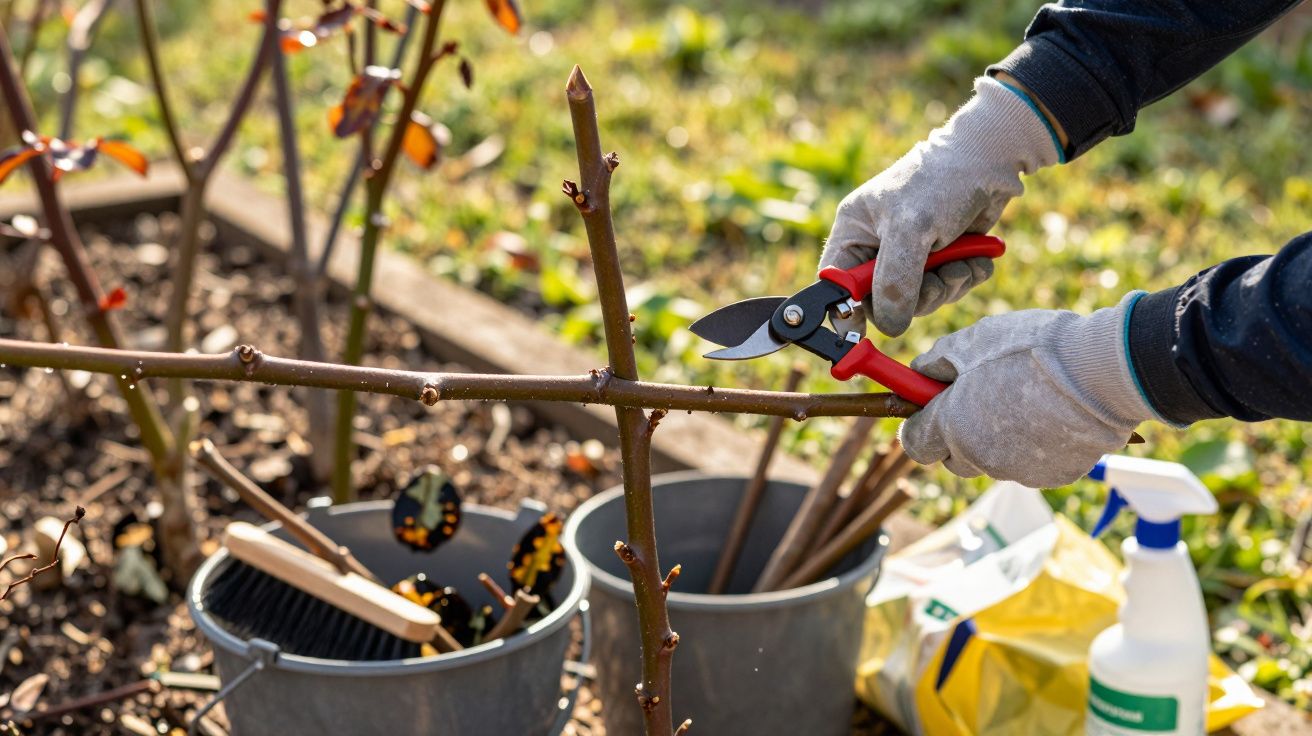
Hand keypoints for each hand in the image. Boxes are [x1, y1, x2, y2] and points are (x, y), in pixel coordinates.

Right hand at [820, 76, 1059, 337]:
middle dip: (919, 296)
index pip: (837, 286)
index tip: (865, 335)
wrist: (991, 159)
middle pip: (884, 303)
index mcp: (854, 233)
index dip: (847, 312)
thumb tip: (890, 327)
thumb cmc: (941, 181)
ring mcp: (911, 255)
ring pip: (921, 301)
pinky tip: (977, 256)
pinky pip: (949, 289)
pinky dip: (967, 276)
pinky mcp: (942, 258)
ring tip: (963, 260)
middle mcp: (877, 247)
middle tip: (940, 279)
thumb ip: (896, 281)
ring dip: (948, 285)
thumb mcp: (912, 230)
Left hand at [899, 295, 1156, 487]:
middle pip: (954, 456)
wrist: (1106, 370)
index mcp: (952, 427)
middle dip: (957, 432)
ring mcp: (1020, 472)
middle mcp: (981, 458)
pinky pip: (1032, 463)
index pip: (914, 443)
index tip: (931, 403)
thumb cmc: (1032, 349)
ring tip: (1025, 396)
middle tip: (981, 395)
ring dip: (997, 437)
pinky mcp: (1056, 476)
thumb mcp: (972, 341)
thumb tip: (920, 372)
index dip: (919, 422)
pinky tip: (1052, 413)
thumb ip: (937, 362)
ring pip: (993, 459)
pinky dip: (1035, 444)